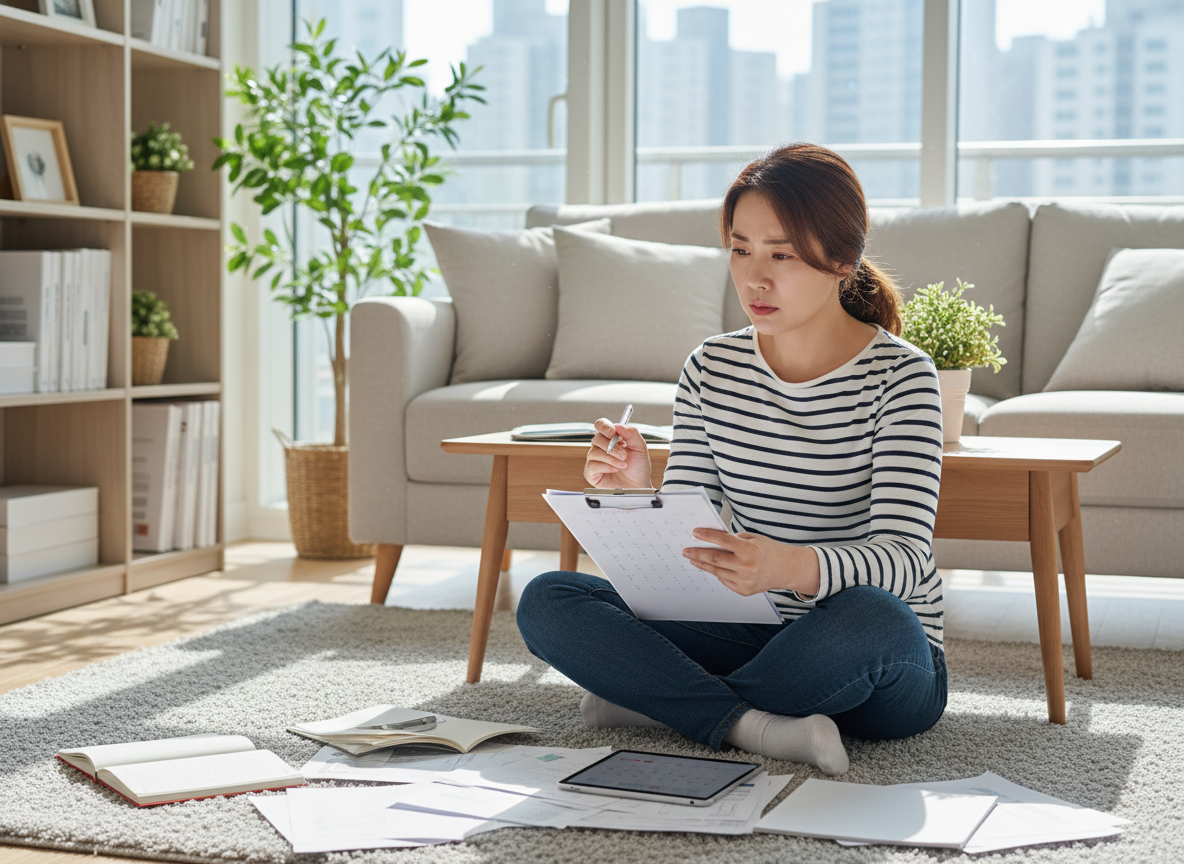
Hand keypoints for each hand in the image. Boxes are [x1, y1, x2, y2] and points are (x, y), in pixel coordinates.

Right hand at [584, 417, 652, 488]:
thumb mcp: (640, 447)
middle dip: (612, 447)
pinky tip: (615, 470)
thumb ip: (631, 433)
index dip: (604, 426)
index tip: (613, 432)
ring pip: (594, 452)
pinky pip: (592, 466)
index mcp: (611, 438)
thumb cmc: (638, 467)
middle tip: (624, 455)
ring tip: (623, 465)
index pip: (601, 425)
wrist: (638, 485)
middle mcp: (601, 447)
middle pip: (597, 438)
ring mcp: (595, 460)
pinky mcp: (591, 473)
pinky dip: (605, 467)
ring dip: (611, 459)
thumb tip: (618, 425)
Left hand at [682, 529, 820, 597]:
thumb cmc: (769, 551)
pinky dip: (717, 573)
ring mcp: (744, 581)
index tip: (695, 532)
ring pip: (717, 571)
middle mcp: (746, 567)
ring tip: (693, 558)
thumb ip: (735, 540)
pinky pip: (724, 581)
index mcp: (749, 550)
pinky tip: (711, 567)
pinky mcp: (743, 590)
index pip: (723, 541)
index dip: (707, 536)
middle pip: (715, 559)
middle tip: (686, 550)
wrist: (786, 569)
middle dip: (697, 553)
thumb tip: (714, 540)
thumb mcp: (754, 539)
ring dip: (703, 564)